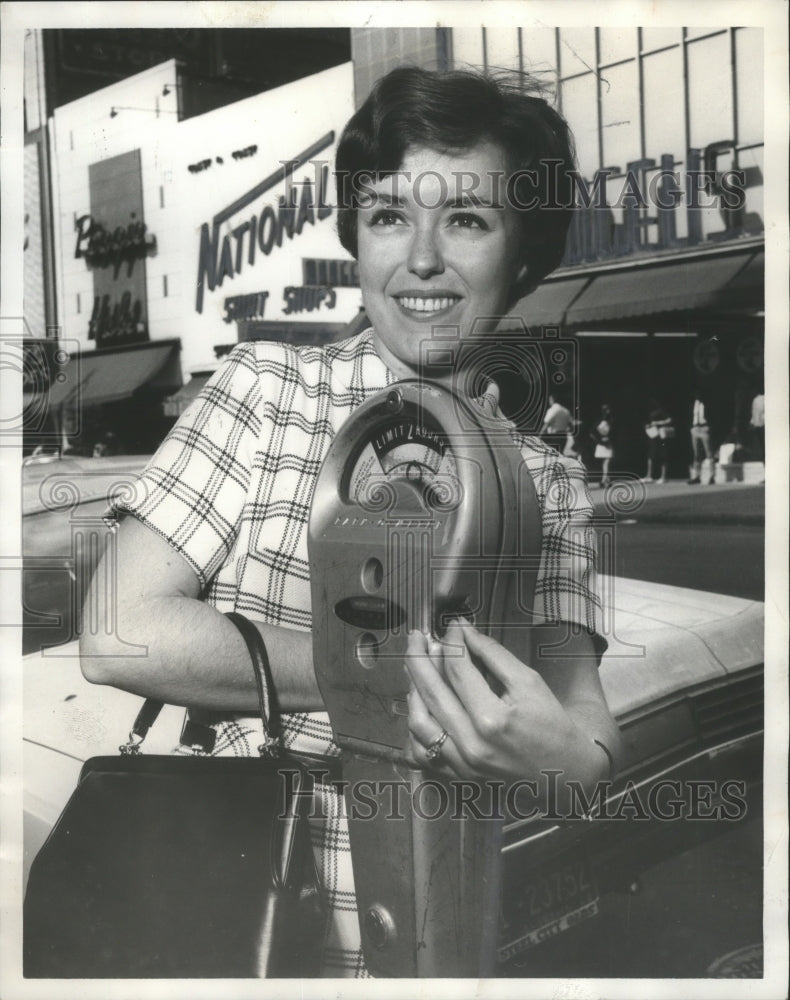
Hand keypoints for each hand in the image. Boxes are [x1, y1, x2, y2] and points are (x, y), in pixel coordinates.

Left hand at [404, 621, 600, 786]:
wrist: (567, 771)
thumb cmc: (551, 724)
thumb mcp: (529, 681)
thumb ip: (494, 655)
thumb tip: (465, 632)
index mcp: (492, 720)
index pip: (458, 670)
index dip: (452, 642)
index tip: (453, 626)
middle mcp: (471, 744)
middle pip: (431, 692)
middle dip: (418, 658)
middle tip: (416, 637)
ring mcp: (461, 764)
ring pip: (418, 722)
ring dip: (413, 689)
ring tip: (416, 667)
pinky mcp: (457, 775)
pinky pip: (420, 752)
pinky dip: (415, 728)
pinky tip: (420, 705)